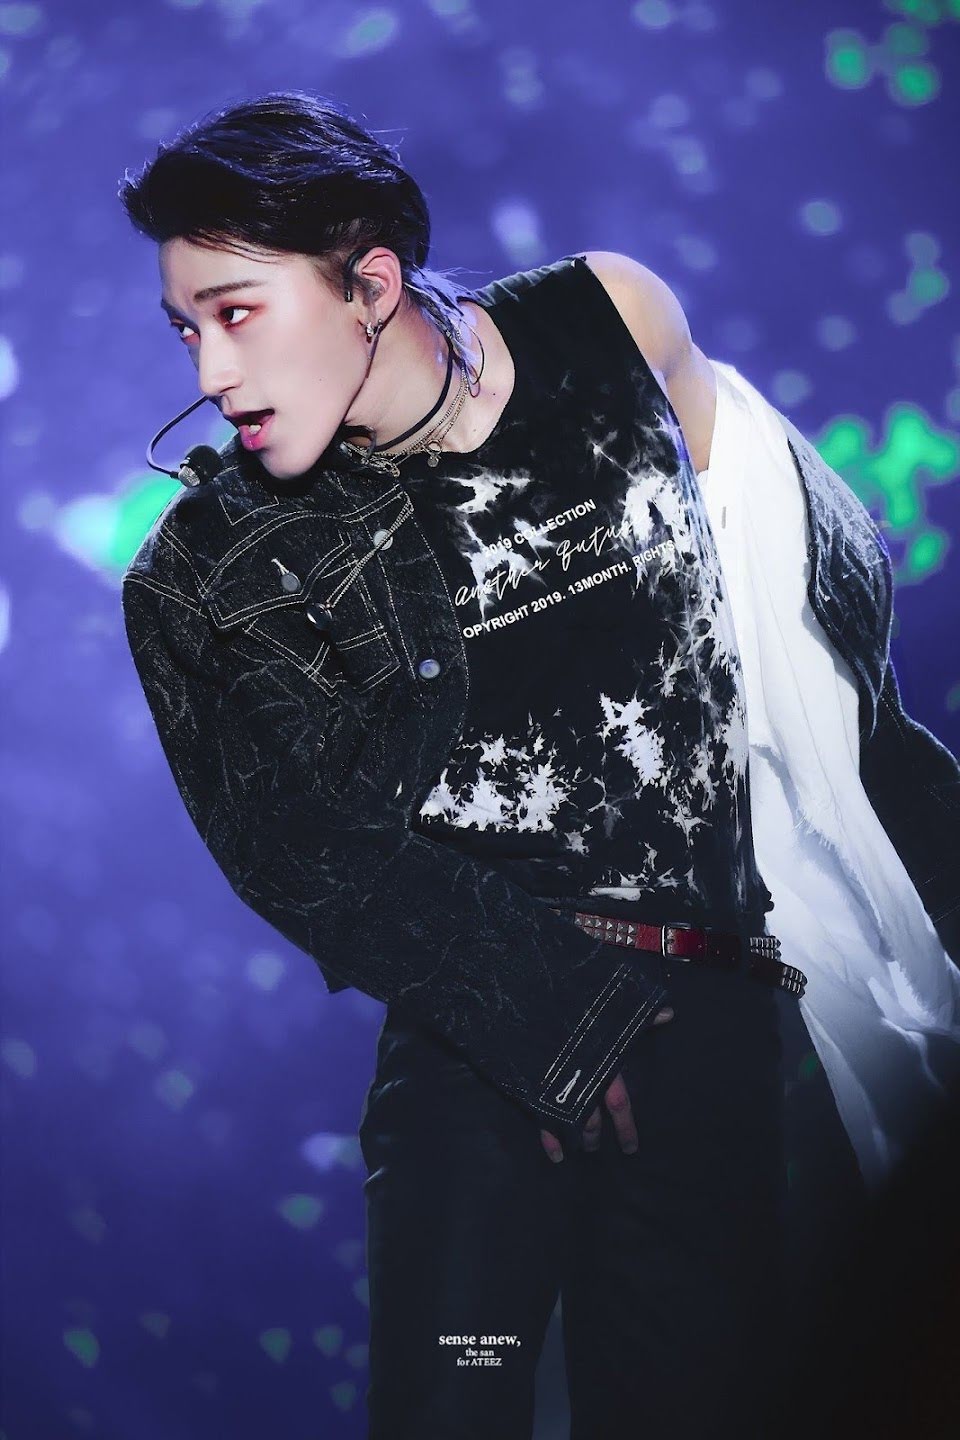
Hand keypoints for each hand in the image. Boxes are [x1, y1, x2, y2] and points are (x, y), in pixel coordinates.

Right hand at [539, 1003, 673, 1162]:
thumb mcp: (610, 1011)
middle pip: (592, 1120)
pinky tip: (556, 1155)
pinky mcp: (537, 1084)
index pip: (618, 1103)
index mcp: (601, 1063)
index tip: (631, 1148)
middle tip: (599, 1151)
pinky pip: (542, 1117)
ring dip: (578, 1139)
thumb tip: (670, 1013)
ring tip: (584, 1147)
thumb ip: (640, 1017)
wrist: (535, 1001)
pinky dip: (548, 1139)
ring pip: (570, 1121)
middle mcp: (580, 1078)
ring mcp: (557, 1083)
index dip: (626, 1127)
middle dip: (596, 1138)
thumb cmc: (577, 1006)